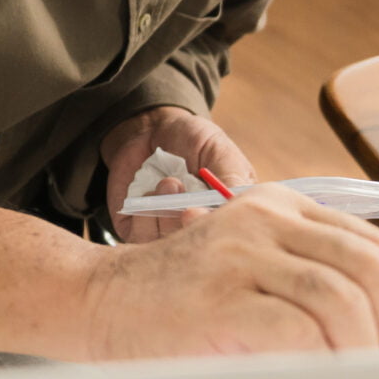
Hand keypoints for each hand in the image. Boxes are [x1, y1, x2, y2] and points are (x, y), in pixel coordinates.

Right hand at [77, 182, 378, 357]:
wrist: (93, 300)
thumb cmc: (176, 303)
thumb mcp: (248, 272)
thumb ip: (306, 287)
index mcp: (278, 207)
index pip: (371, 247)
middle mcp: (263, 217)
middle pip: (368, 266)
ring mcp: (239, 252)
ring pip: (340, 297)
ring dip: (367, 351)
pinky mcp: (218, 295)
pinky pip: (297, 329)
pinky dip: (323, 363)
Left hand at [102, 106, 255, 242]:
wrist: (149, 128)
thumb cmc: (191, 139)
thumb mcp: (218, 150)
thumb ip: (230, 176)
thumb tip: (240, 203)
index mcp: (226, 214)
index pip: (227, 237)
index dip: (216, 232)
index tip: (203, 214)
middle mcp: (198, 228)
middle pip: (197, 250)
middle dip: (188, 227)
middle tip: (185, 207)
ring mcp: (168, 233)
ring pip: (168, 246)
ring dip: (166, 215)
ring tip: (169, 182)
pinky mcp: (138, 232)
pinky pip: (139, 240)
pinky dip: (142, 218)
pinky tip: (146, 194)